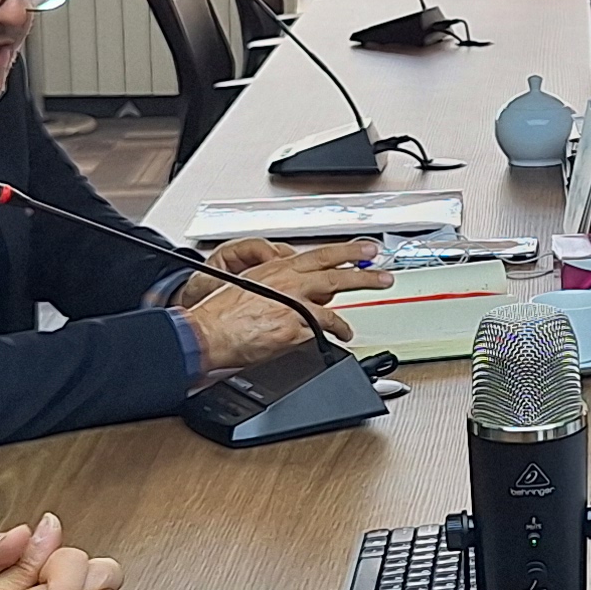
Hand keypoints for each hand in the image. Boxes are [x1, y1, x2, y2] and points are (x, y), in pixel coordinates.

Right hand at [184, 242, 392, 368]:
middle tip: (383, 275)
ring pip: (331, 308)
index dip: (348, 251)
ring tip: (352, 328)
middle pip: (336, 276)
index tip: (367, 249)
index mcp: (278, 268)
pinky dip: (329, 338)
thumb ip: (278, 283)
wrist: (207, 332)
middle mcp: (289, 284)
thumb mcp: (250, 282)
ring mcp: (292, 307)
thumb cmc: (220, 311)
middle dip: (364, 275)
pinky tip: (337, 340)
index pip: (320, 255)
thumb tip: (297, 289)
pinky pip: (319, 334)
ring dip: (348, 317)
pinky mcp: (292, 331)